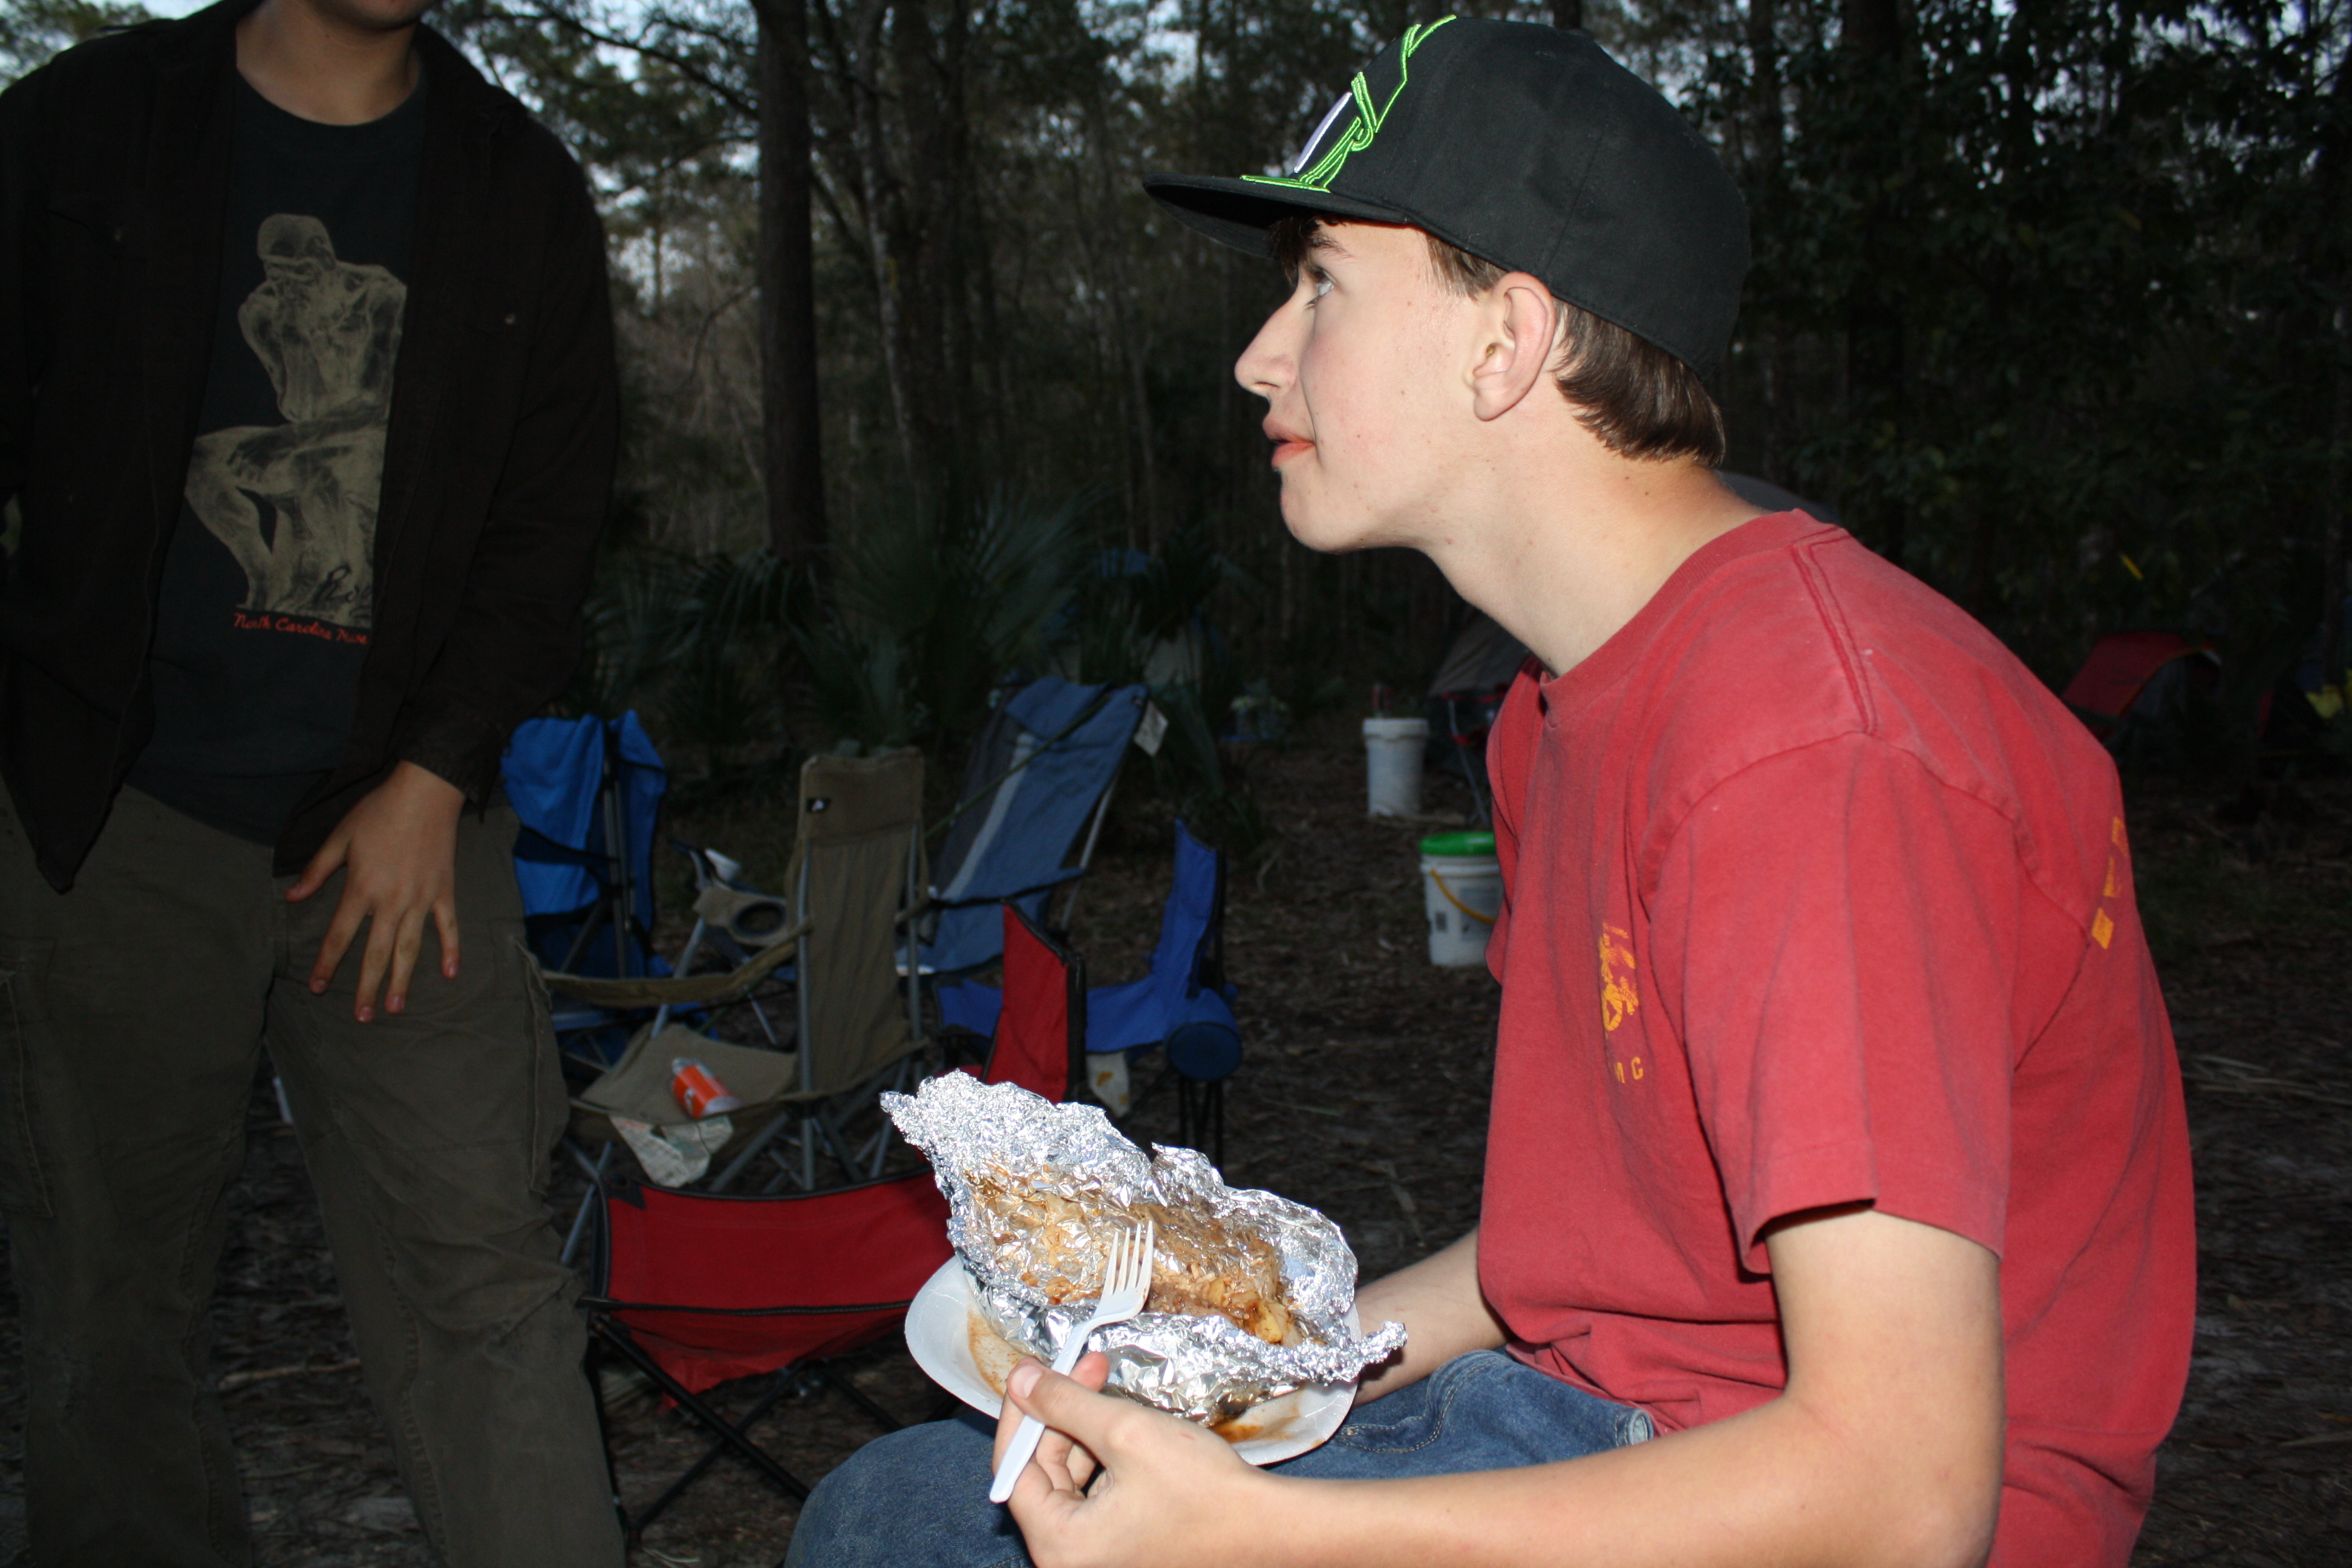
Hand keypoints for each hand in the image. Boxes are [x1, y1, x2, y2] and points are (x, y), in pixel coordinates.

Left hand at [286, 761, 465, 1020]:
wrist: (425, 794)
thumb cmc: (378, 813)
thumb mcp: (340, 838)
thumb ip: (316, 871)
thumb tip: (291, 896)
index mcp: (362, 888)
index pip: (340, 935)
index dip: (326, 963)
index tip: (316, 986)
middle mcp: (391, 901)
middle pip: (376, 953)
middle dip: (366, 987)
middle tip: (361, 1017)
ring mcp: (421, 900)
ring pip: (409, 949)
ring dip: (402, 981)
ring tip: (396, 1007)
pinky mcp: (444, 892)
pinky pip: (448, 928)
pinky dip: (450, 950)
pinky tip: (450, 974)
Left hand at [994, 1353, 1271, 1567]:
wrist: (1267, 1529)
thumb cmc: (1203, 1491)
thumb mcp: (1124, 1431)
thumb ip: (1063, 1402)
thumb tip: (1021, 1380)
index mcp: (1060, 1543)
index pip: (1015, 1468)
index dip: (1022, 1412)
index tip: (1034, 1371)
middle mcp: (1070, 1559)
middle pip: (1043, 1472)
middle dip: (1062, 1413)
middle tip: (1086, 1365)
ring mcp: (1097, 1557)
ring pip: (1071, 1479)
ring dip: (1086, 1429)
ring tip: (1111, 1389)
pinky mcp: (1121, 1548)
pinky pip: (1095, 1496)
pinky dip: (1105, 1456)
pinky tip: (1126, 1425)